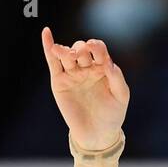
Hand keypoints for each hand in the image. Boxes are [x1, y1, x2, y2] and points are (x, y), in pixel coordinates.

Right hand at [40, 26, 128, 149]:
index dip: (97, 47)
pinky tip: (46, 32)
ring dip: (66, 50)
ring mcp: (72, 73)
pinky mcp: (59, 81)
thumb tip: (109, 62)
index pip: (98, 49)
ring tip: (69, 55)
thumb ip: (117, 78)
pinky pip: (53, 61)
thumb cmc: (112, 115)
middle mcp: (87, 67)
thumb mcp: (121, 97)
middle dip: (81, 50)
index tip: (98, 53)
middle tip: (82, 58)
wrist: (96, 133)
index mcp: (103, 67)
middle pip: (81, 49)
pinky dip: (49, 46)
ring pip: (67, 54)